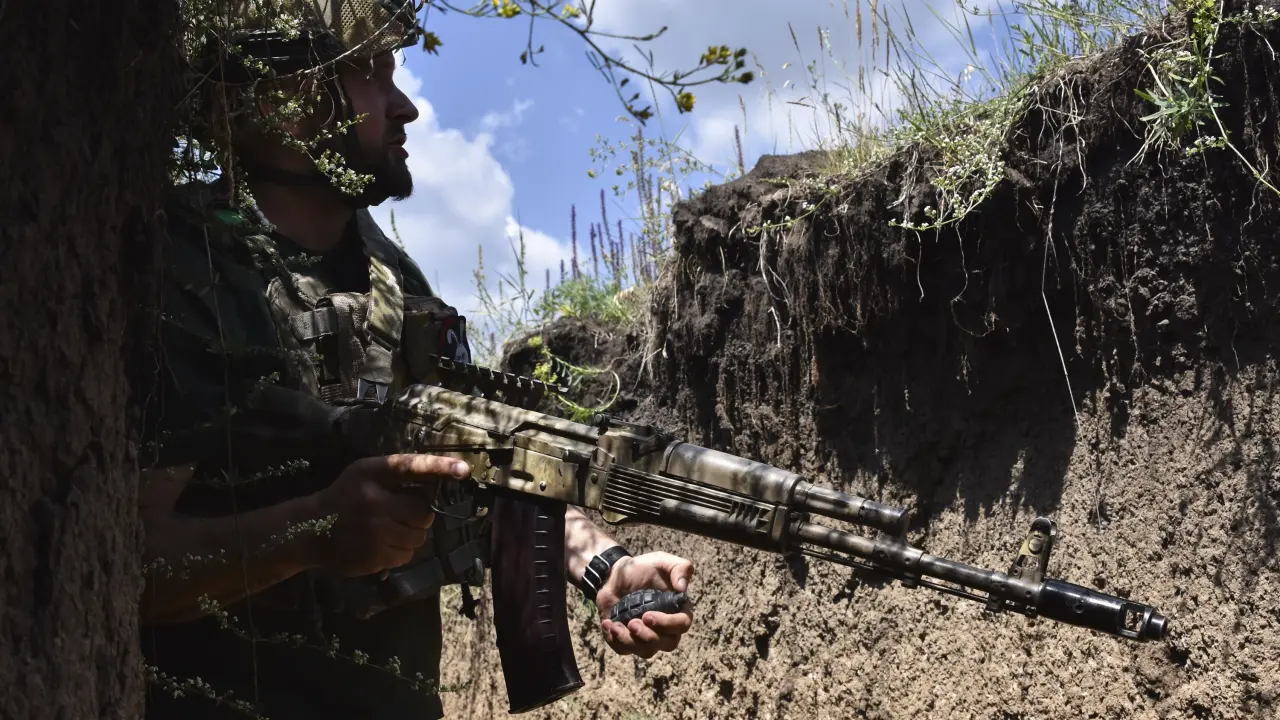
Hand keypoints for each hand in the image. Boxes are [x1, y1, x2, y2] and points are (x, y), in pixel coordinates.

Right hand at [306, 453, 469, 576]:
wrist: (310, 529)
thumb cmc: (345, 496)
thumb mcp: (365, 475)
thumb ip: (396, 477)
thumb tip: (437, 485)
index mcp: (372, 474)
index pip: (412, 467)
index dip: (440, 467)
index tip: (464, 470)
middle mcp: (373, 501)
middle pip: (423, 512)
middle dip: (419, 515)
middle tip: (402, 514)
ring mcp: (373, 532)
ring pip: (418, 537)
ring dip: (411, 535)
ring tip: (388, 529)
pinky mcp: (373, 556)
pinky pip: (406, 556)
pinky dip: (400, 552)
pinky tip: (381, 544)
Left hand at [593, 551, 693, 658]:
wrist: (613, 575)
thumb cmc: (641, 568)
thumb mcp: (662, 561)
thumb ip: (680, 568)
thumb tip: (683, 588)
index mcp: (677, 609)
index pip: (682, 625)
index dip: (668, 624)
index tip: (648, 615)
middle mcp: (665, 627)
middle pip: (667, 644)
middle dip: (649, 637)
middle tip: (632, 623)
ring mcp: (647, 636)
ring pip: (646, 651)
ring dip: (630, 641)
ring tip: (615, 625)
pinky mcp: (628, 640)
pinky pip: (625, 650)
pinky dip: (615, 640)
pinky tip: (608, 624)